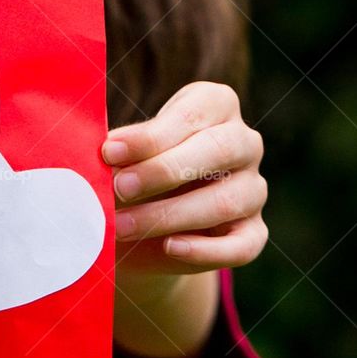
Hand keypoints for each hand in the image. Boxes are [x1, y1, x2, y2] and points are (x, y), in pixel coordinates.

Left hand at [103, 81, 267, 274]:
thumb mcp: (124, 155)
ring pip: (225, 201)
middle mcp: (244, 143)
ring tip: (122, 225)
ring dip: (169, 216)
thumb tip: (103, 153)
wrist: (142, 225)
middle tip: (118, 187)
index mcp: (215, 106)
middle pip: (218, 150)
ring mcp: (253, 189)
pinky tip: (169, 248)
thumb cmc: (132, 171)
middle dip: (163, 170)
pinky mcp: (253, 232)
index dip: (150, 136)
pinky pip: (241, 245)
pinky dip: (205, 250)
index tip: (109, 151)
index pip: (191, 115)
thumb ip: (119, 151)